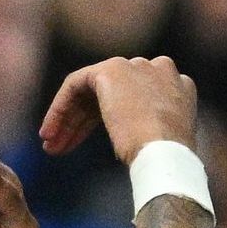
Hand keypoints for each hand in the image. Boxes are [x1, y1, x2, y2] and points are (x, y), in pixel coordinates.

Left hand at [39, 55, 199, 162]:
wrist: (165, 152)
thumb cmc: (167, 160)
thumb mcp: (163, 142)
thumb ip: (149, 128)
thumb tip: (130, 139)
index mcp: (176, 85)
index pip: (134, 99)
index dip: (107, 121)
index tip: (92, 144)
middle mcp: (157, 69)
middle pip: (110, 95)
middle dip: (83, 122)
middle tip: (63, 147)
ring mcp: (134, 66)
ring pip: (90, 91)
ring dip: (68, 120)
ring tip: (51, 147)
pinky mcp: (111, 70)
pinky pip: (75, 85)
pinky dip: (59, 108)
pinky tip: (50, 133)